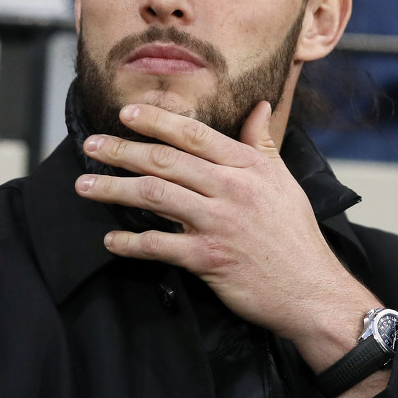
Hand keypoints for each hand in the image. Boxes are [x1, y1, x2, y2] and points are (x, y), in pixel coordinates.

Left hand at [74, 102, 382, 393]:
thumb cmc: (296, 237)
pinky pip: (158, 245)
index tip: (125, 113)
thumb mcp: (285, 181)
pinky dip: (130, 242)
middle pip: (165, 160)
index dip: (156, 121)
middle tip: (90, 145)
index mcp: (248, 166)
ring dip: (114, 189)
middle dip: (121, 150)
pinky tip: (111, 239)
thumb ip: (263, 143)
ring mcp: (218, 224)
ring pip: (155, 196)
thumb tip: (259, 106)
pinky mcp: (208, 259)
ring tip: (85, 186)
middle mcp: (231, 189)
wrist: (312, 291)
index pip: (194, 135)